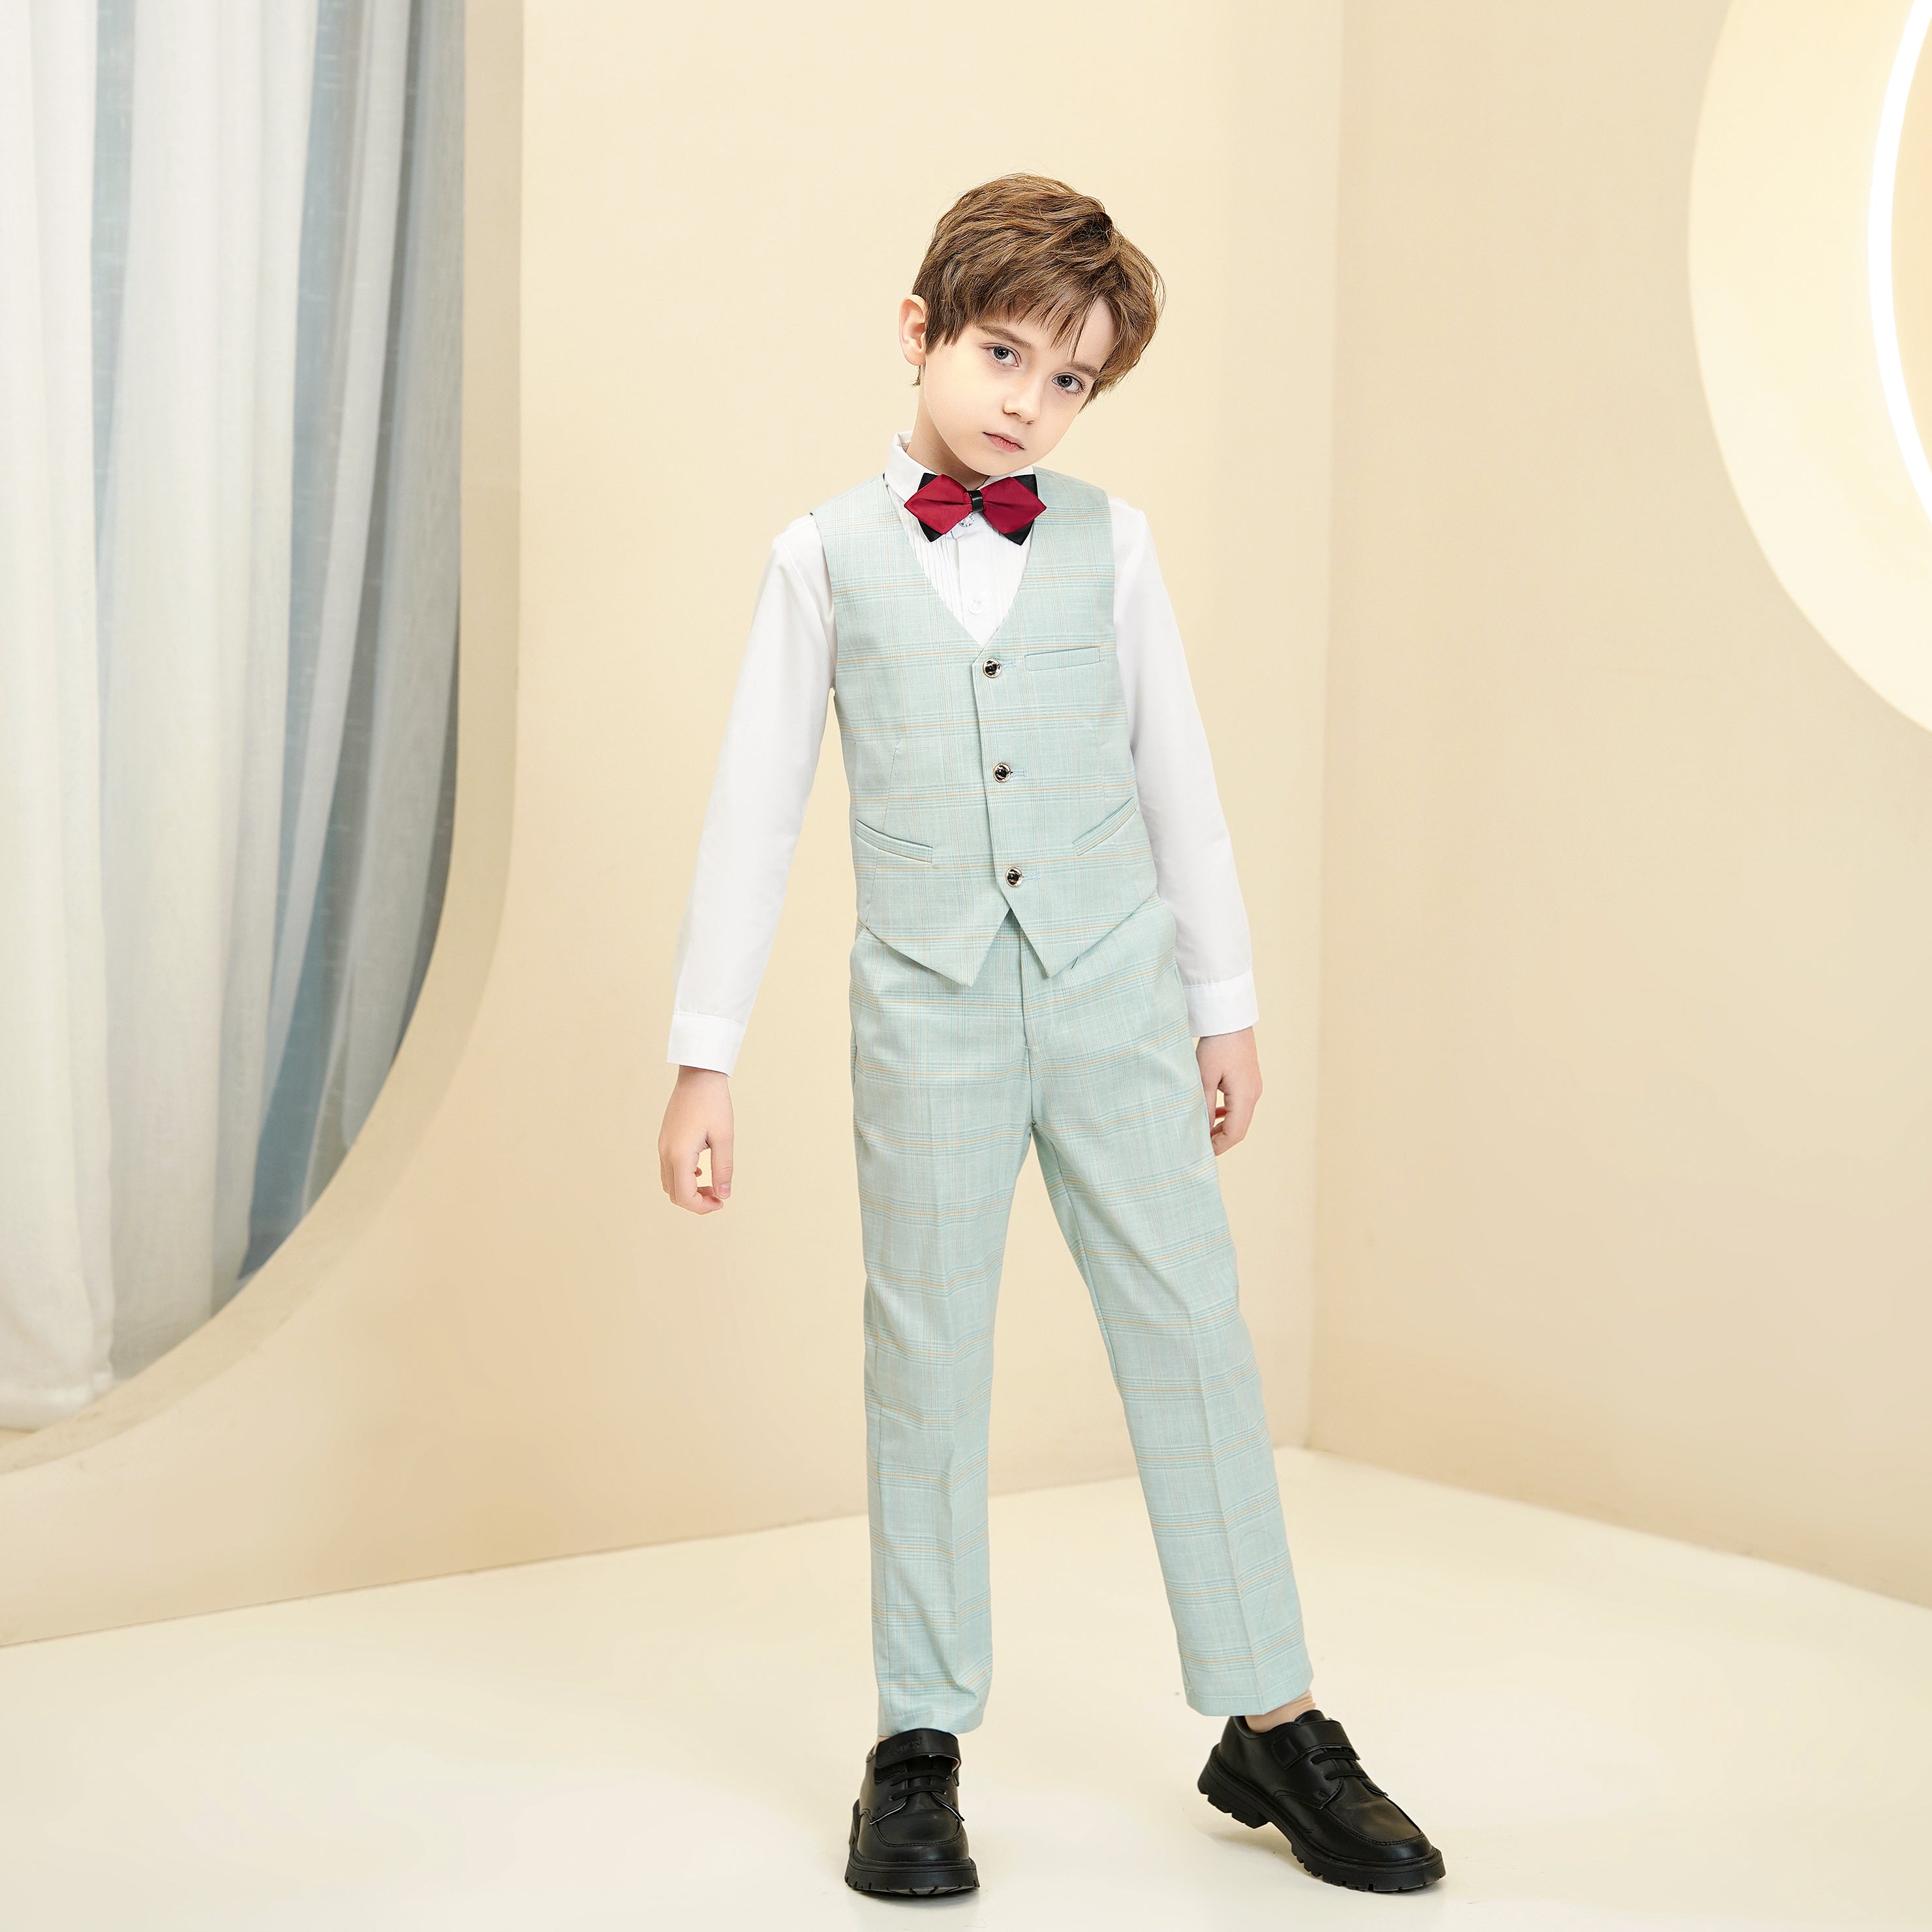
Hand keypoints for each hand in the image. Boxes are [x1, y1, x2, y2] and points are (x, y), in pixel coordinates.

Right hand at [658, 1066, 733, 1211]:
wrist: (698, 1075)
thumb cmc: (713, 1103)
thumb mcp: (725, 1137)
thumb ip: (724, 1168)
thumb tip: (724, 1195)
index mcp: (679, 1154)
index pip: (685, 1196)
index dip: (703, 1207)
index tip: (722, 1201)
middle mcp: (665, 1153)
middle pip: (674, 1194)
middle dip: (696, 1201)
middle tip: (719, 1195)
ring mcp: (662, 1146)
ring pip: (669, 1183)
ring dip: (689, 1190)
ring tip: (712, 1183)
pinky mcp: (665, 1139)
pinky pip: (669, 1168)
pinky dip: (683, 1177)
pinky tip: (701, 1170)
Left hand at [1196, 1027, 1260, 1155]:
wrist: (1230, 1019)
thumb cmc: (1215, 1045)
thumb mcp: (1204, 1078)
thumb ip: (1205, 1107)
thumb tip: (1202, 1131)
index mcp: (1245, 1096)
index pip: (1235, 1133)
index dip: (1218, 1146)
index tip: (1200, 1152)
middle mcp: (1253, 1094)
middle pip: (1240, 1129)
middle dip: (1220, 1140)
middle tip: (1199, 1145)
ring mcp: (1253, 1087)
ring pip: (1240, 1118)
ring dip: (1223, 1128)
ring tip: (1203, 1133)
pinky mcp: (1249, 1081)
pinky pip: (1240, 1106)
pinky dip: (1228, 1115)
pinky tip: (1213, 1114)